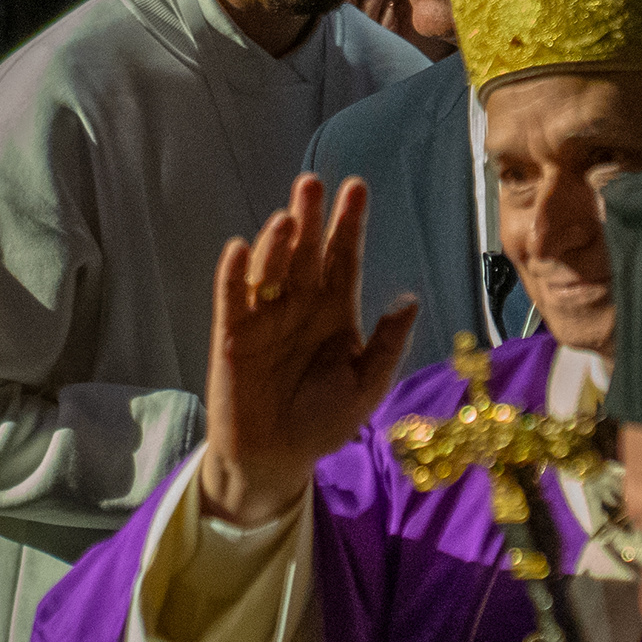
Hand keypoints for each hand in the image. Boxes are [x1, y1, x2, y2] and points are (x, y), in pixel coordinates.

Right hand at [194, 174, 416, 527]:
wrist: (276, 458)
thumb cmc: (324, 421)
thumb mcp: (366, 386)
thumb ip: (386, 345)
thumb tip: (409, 301)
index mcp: (335, 310)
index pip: (343, 258)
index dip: (349, 224)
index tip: (357, 188)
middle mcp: (299, 304)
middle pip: (305, 251)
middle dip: (310, 218)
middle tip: (313, 183)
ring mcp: (264, 316)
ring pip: (269, 268)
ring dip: (275, 242)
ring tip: (287, 219)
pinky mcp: (232, 334)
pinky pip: (231, 298)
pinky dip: (234, 274)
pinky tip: (240, 250)